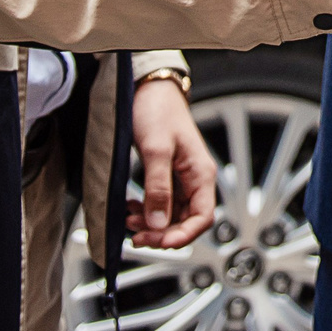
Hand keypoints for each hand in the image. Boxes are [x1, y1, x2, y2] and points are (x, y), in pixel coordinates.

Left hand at [127, 77, 218, 248]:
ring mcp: (180, 178)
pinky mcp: (166, 175)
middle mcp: (194, 178)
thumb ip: (158, 188)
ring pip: (170, 215)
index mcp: (201, 173)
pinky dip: (145, 211)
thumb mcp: (156, 150)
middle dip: (162, 232)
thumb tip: (158, 222)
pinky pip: (160, 203)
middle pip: (185, 221)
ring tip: (129, 220)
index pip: (202, 218)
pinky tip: (131, 208)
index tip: (159, 241)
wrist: (148, 89)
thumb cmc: (158, 111)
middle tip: (137, 235)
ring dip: (151, 224)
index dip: (183, 236)